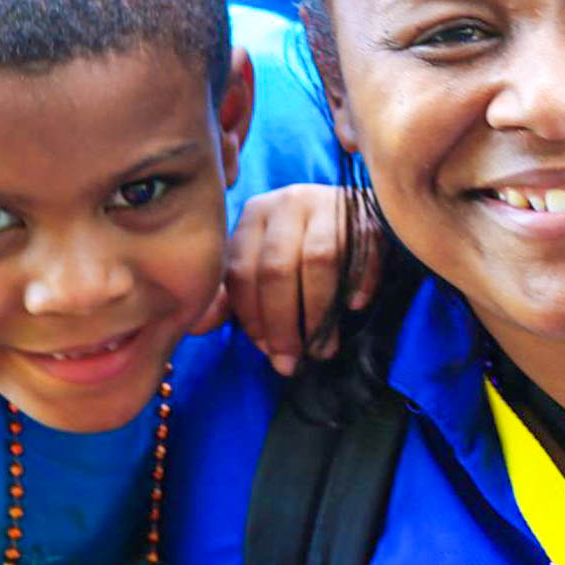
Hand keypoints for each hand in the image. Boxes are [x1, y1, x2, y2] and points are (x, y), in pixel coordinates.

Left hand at [209, 184, 377, 375]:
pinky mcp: (366, 214)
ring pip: (318, 261)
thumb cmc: (300, 247)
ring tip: (322, 350)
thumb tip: (198, 326)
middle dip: (282, 323)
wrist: (353, 214)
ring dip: (319, 314)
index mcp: (255, 214)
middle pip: (277, 268)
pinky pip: (362, 252)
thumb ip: (232, 295)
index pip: (242, 270)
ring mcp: (329, 204)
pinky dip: (358, 283)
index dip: (251, 317)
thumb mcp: (260, 264)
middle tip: (290, 362)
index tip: (266, 350)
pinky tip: (354, 306)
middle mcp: (288, 202)